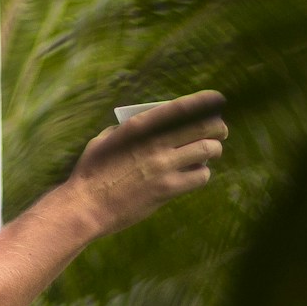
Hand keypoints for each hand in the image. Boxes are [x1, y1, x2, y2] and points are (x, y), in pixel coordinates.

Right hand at [66, 92, 226, 238]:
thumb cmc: (92, 172)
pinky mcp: (168, 189)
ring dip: (214, 150)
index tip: (218, 99)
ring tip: (211, 152)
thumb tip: (151, 125)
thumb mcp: (106, 139)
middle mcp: (156, 142)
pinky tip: (196, 174)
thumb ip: (128, 129)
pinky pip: (201, 176)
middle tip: (220, 131)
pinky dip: (203, 173)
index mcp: (139, 125)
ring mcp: (164, 166)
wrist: (86, 206)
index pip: (181, 107)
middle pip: (203, 127)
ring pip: (208, 150)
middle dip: (218, 127)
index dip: (204, 101)